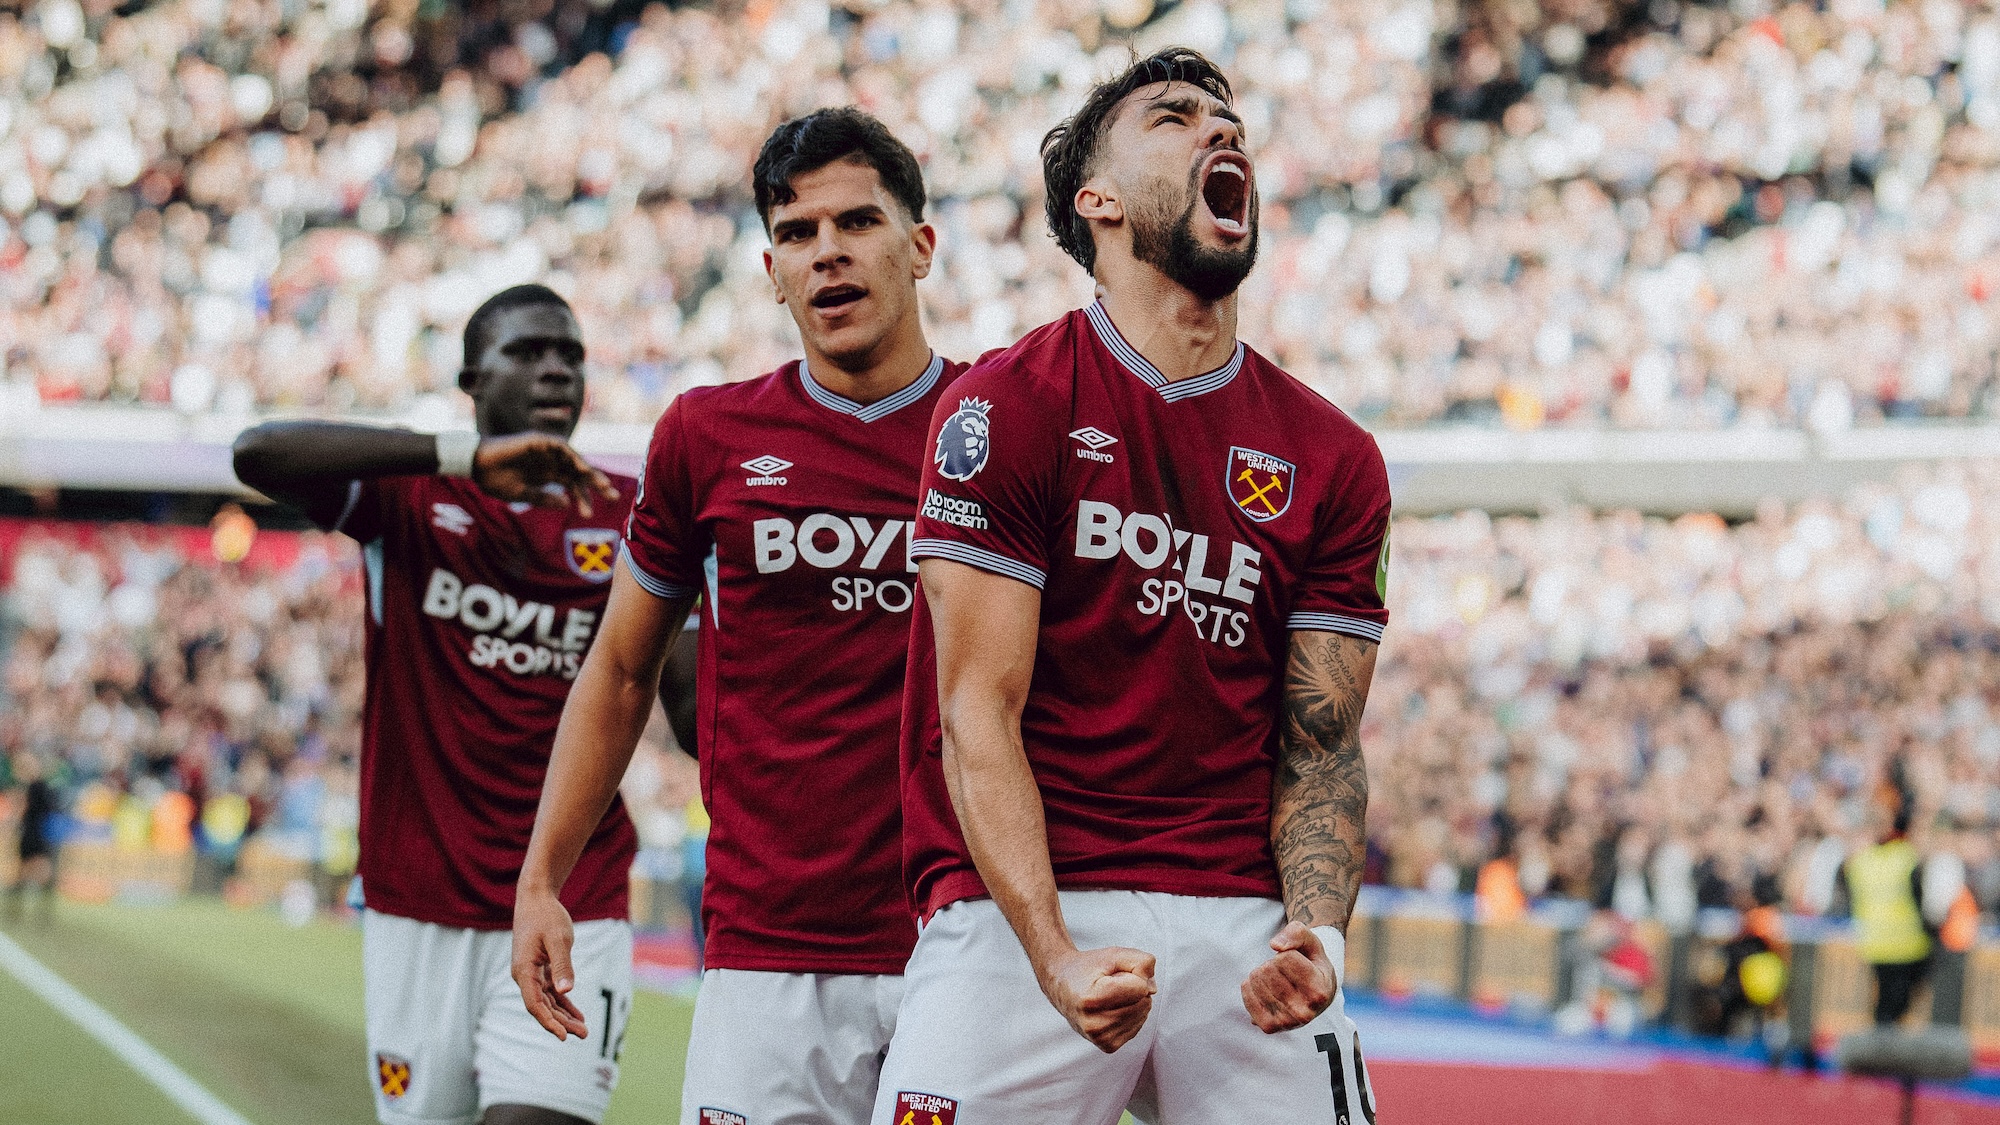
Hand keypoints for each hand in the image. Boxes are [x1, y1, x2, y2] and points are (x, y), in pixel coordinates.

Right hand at [472, 433, 619, 517]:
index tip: (589, 514)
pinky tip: (581, 469)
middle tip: (613, 496)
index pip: (572, 485)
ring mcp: (546, 450)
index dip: (583, 498)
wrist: (475, 466)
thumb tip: (567, 504)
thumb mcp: (523, 495)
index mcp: (547, 475)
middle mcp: (550, 462)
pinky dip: (573, 457)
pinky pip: (562, 447)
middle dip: (596, 483)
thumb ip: (544, 499)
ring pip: (574, 460)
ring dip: (588, 471)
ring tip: (602, 484)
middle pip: (579, 472)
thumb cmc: (495, 481)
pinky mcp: (539, 440)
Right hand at [511, 889, 587, 1039]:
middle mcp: (524, 975)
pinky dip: (563, 1002)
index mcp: (524, 971)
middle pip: (542, 1007)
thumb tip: (566, 991)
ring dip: (564, 1016)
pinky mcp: (540, 969)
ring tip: (582, 1030)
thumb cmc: (546, 916)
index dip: (548, 1022)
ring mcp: (531, 973)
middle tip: (584, 1035)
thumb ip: (562, 965)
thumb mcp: (559, 939)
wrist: (537, 899)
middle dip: (562, 1023)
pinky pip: (551, 991)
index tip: (562, 1037)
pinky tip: (576, 1014)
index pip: (534, 1004)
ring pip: (547, 1001)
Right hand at [1038, 945, 1156, 1052]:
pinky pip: (1137, 1026)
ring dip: (1133, 1002)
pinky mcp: (1107, 1045)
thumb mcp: (1113, 955)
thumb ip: (1141, 962)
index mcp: (1092, 999)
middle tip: (1110, 984)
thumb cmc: (1088, 969)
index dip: (1133, 974)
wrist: (1062, 986)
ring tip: (1109, 996)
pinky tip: (1112, 1009)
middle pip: (1143, 1002)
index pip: (1141, 987)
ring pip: (1142, 1014)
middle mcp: (1094, 1023)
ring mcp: (1100, 1038)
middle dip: (1134, 988)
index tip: (1113, 974)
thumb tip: (1152, 989)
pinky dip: (1131, 1015)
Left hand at [1241, 921, 1336, 1032]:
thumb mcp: (1311, 942)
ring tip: (1278, 982)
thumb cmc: (1311, 963)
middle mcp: (1305, 1013)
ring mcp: (1286, 1023)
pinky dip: (1250, 986)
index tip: (1297, 962)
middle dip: (1273, 963)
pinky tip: (1265, 991)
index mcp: (1320, 992)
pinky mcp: (1268, 1027)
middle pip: (1268, 969)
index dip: (1287, 953)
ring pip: (1255, 979)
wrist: (1313, 995)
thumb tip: (1275, 945)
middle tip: (1285, 973)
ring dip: (1262, 973)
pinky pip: (1246, 994)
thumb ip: (1297, 933)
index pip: (1285, 958)